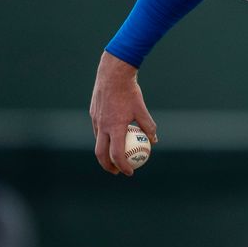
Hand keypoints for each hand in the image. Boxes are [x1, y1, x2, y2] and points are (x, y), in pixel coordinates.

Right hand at [89, 51, 157, 175]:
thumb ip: (148, 126)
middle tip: (117, 171)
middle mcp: (102, 126)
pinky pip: (97, 130)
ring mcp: (95, 120)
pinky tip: (112, 136)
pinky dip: (103, 138)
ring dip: (104, 152)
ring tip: (114, 156)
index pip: (117, 154)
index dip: (123, 166)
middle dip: (108, 166)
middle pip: (101, 154)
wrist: (113, 74)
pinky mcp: (93, 114)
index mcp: (115, 127)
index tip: (130, 172)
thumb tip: (154, 140)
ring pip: (98, 142)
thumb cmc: (129, 92)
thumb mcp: (142, 109)